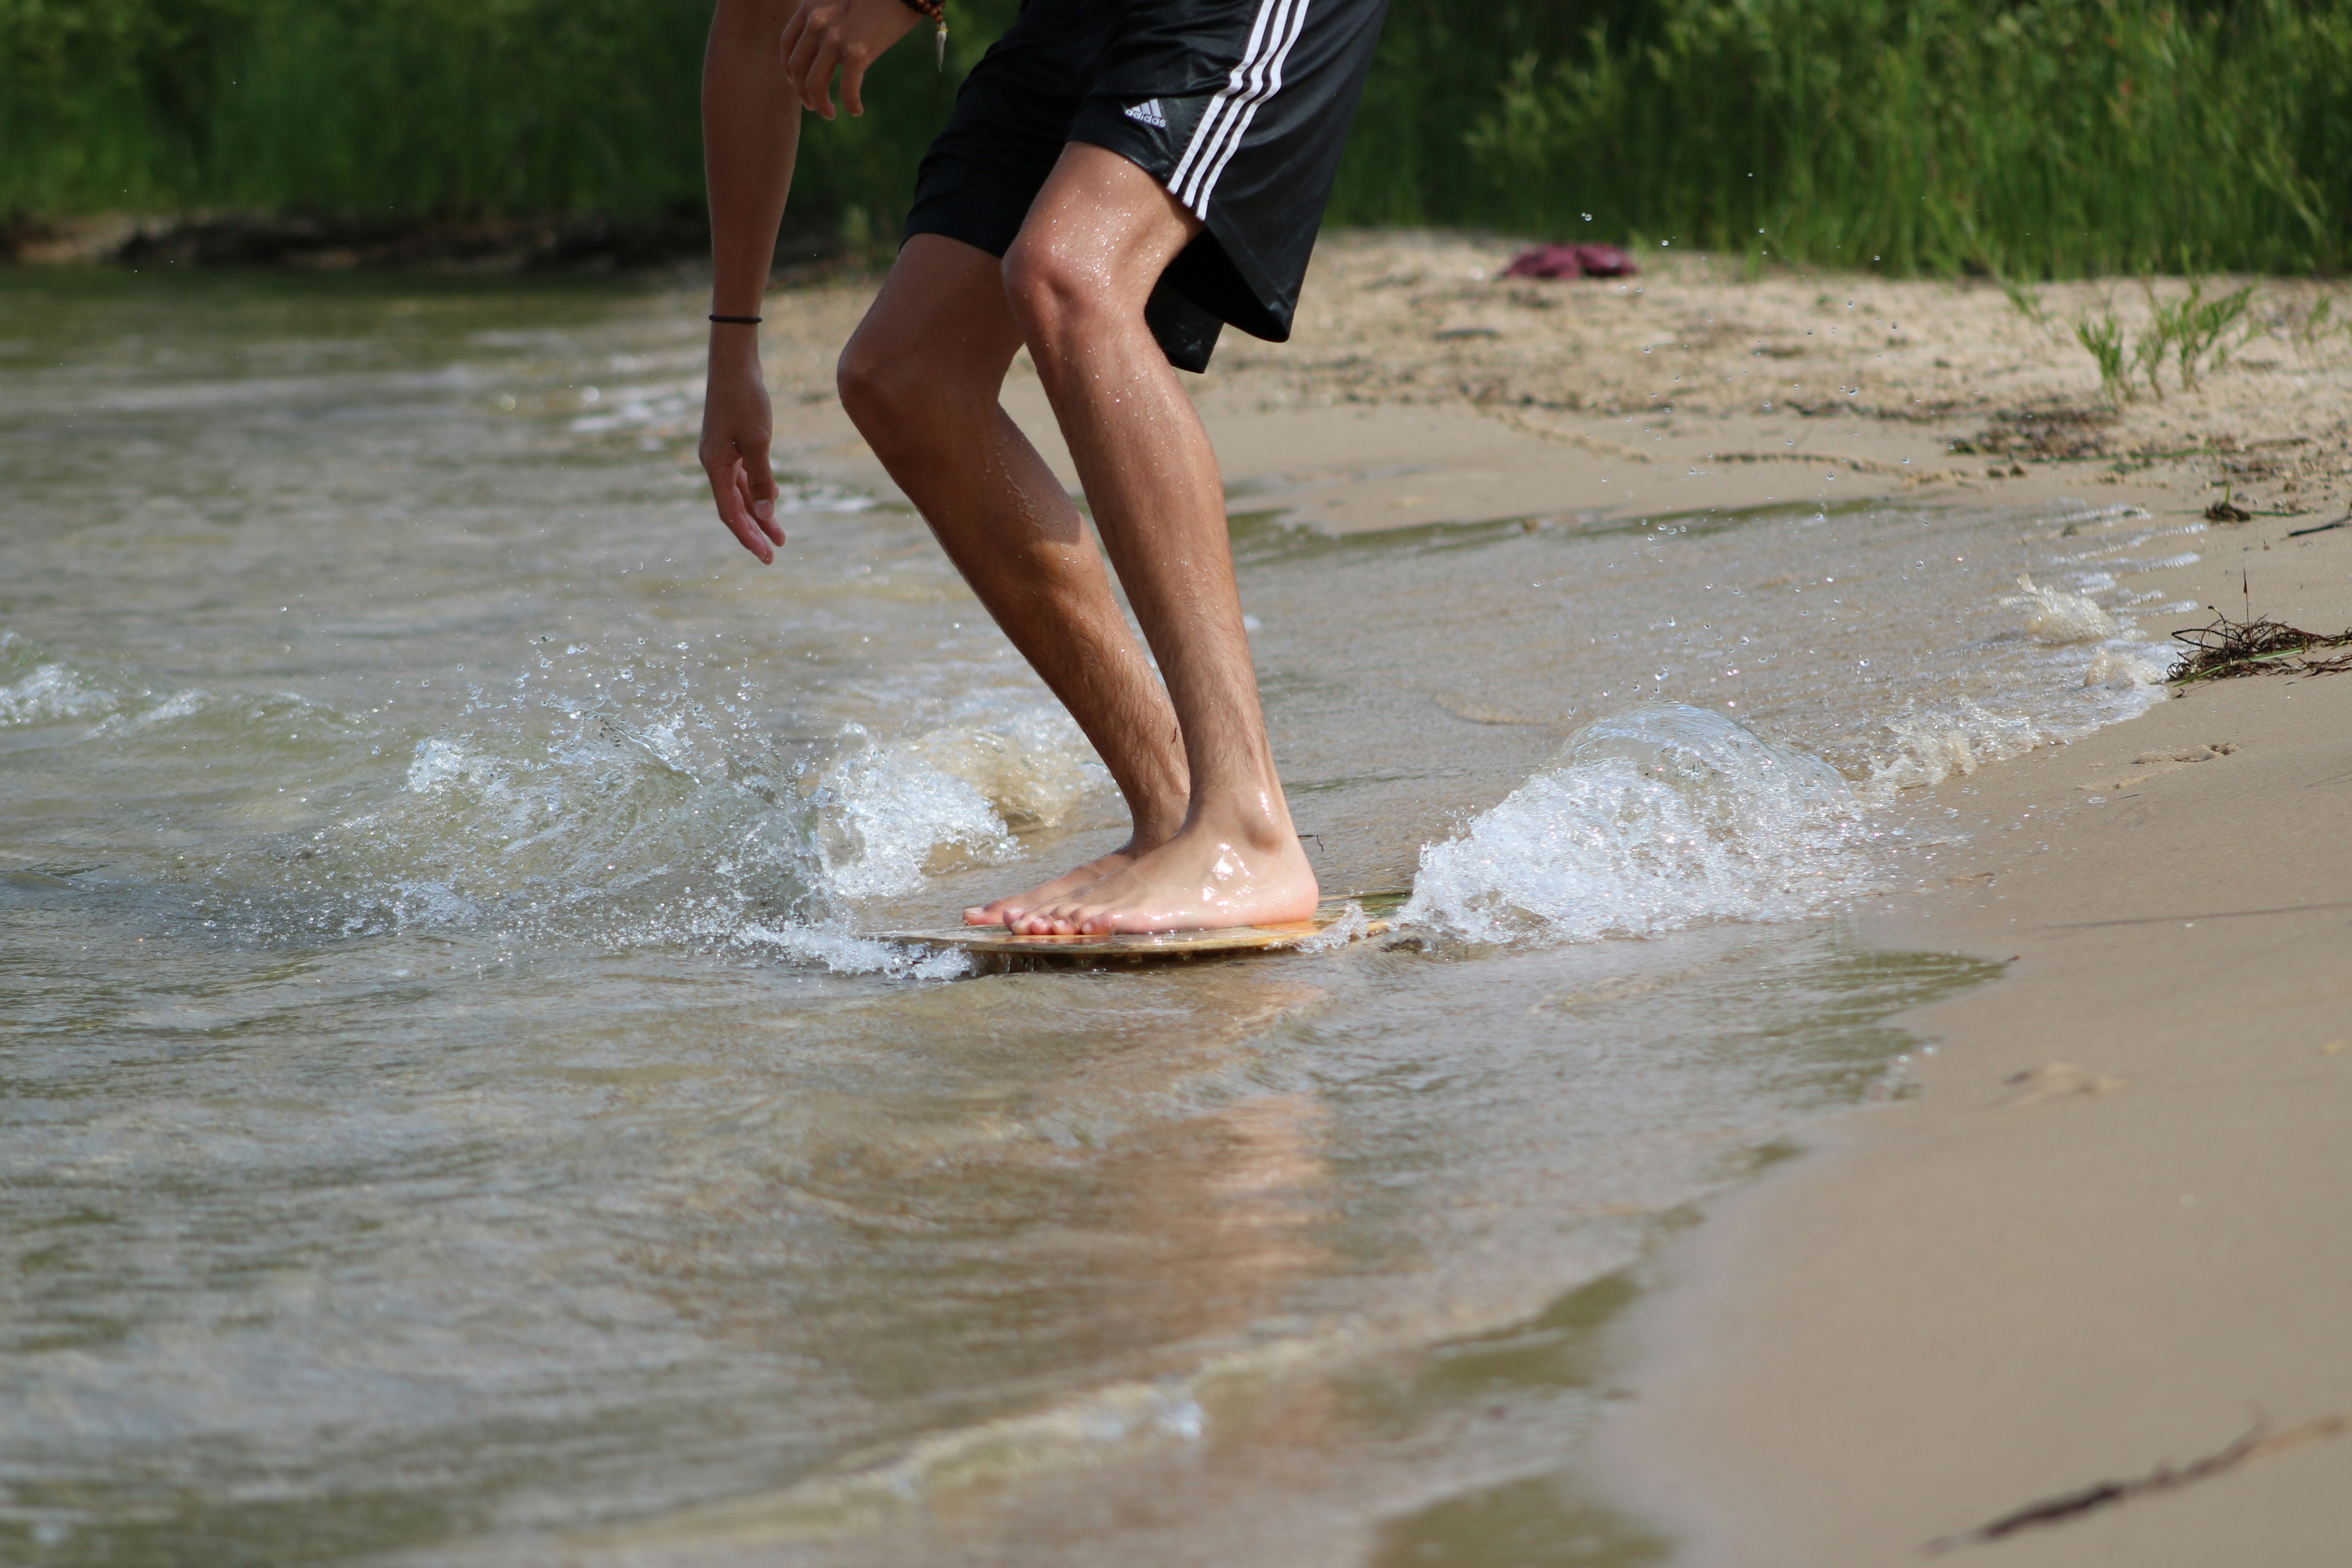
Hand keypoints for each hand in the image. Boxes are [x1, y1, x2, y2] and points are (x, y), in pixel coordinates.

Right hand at [699, 336, 783, 563]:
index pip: (730, 513)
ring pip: (740, 492)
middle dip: (755, 530)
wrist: (734, 363)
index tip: (766, 556)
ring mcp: (721, 453)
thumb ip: (761, 479)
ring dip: (760, 512)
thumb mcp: (758, 441)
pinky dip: (757, 489)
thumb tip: (765, 514)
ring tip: (780, 534)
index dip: (747, 537)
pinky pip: (743, 475)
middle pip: (735, 507)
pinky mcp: (730, 442)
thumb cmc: (745, 399)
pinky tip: (773, 497)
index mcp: (715, 466)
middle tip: (775, 553)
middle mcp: (714, 463)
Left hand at [780, 0, 919, 119]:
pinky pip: (847, 89)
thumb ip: (830, 16)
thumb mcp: (844, 1)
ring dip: (820, 105)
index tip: (797, 82)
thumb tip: (831, 39)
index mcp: (811, 7)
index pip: (787, 44)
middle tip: (813, 105)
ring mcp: (835, 37)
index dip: (789, 69)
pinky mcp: (857, 51)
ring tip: (830, 114)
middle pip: (797, 67)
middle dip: (802, 92)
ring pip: (815, 84)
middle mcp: (817, 22)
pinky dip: (851, 104)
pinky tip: (857, 110)